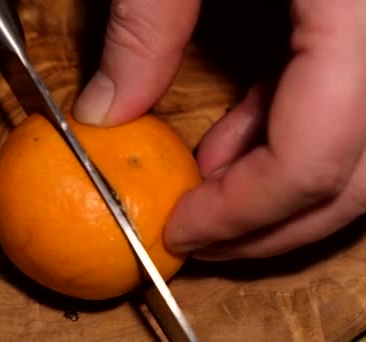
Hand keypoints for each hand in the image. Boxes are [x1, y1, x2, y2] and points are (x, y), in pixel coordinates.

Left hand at [73, 0, 365, 259]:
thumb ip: (146, 27)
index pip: (312, 155)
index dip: (243, 213)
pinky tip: (231, 147)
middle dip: (270, 224)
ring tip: (203, 196)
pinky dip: (282, 139)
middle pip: (350, 174)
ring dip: (274, 186)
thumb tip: (99, 110)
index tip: (180, 233)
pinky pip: (337, 110)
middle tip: (200, 242)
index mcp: (352, 15)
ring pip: (352, 150)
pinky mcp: (352, 34)